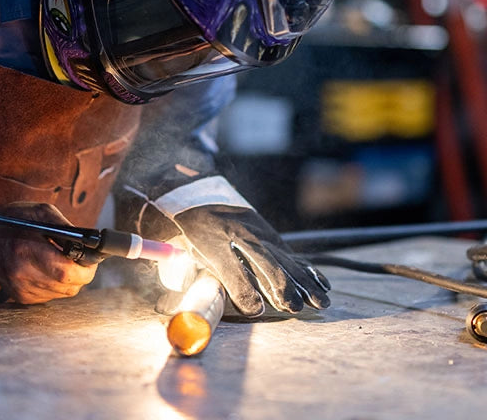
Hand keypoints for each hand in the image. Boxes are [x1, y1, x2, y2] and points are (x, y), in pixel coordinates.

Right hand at [0, 202, 97, 304]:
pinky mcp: (20, 297)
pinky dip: (58, 284)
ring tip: (64, 260)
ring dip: (71, 279)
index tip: (92, 258)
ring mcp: (20, 289)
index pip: (66, 272)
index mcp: (26, 250)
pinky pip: (52, 295)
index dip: (86, 268)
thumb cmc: (16, 219)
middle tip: (84, 260)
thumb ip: (67, 228)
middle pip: (68, 286)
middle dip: (83, 274)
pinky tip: (50, 268)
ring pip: (63, 293)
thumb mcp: (42, 212)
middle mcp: (21, 274)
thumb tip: (91, 242)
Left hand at [137, 204, 330, 316]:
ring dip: (302, 282)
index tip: (255, 309)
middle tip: (293, 307)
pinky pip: (290, 254)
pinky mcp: (269, 235)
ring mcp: (259, 231)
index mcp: (212, 237)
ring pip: (284, 258)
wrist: (198, 194)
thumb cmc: (188, 228)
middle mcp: (240, 232)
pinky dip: (307, 270)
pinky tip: (322, 285)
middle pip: (264, 260)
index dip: (242, 287)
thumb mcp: (181, 248)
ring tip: (318, 303)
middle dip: (280, 285)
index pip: (229, 265)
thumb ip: (187, 272)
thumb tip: (191, 299)